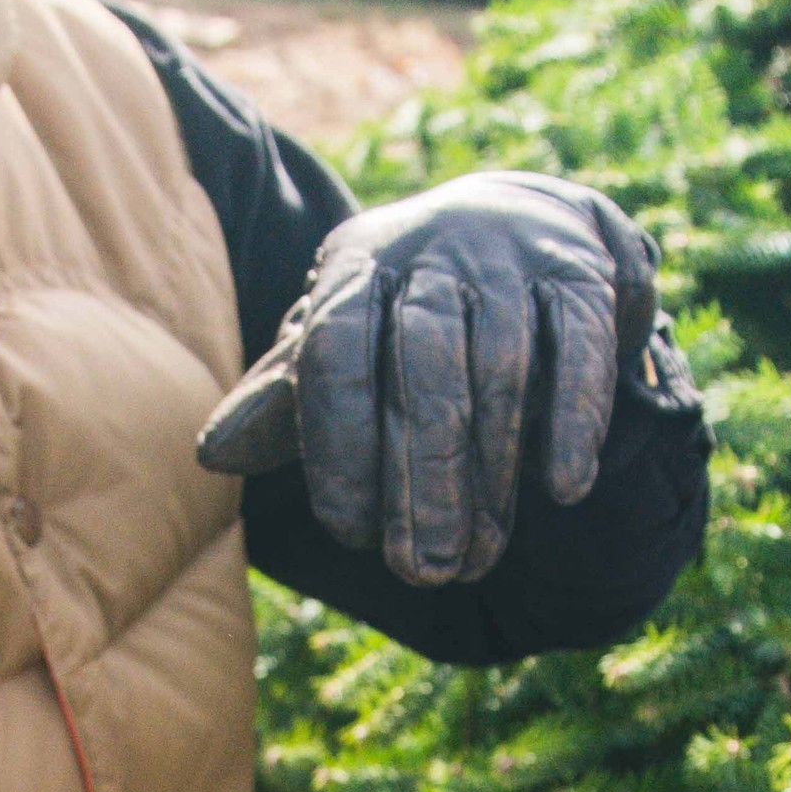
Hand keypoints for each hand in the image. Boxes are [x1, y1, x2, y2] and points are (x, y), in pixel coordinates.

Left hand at [195, 173, 661, 585]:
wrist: (519, 219)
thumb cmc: (406, 310)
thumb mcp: (341, 342)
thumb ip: (284, 400)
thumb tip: (211, 455)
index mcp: (355, 266)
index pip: (337, 349)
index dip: (340, 444)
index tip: (348, 532)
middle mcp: (430, 250)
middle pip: (424, 363)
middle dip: (422, 476)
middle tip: (421, 572)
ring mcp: (507, 254)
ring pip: (502, 363)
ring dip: (493, 469)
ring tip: (480, 555)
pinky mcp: (578, 269)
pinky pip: (579, 344)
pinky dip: (574, 417)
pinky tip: (564, 489)